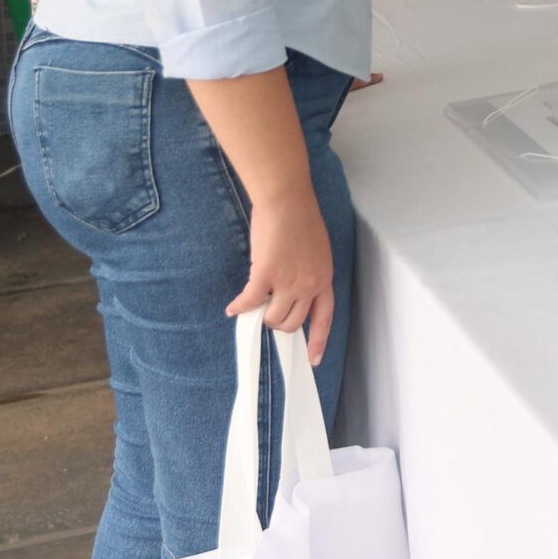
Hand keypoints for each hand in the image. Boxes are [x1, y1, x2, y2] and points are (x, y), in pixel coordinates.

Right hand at [227, 193, 336, 363]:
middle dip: (279, 323)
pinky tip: (233, 308)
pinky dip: (239, 307)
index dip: (318, 340)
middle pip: (294, 323)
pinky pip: (251, 302)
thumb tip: (294, 287)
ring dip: (261, 315)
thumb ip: (309, 271)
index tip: (314, 358)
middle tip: (269, 313)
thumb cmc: (300, 216)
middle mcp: (309, 285)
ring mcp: (288, 283)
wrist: (287, 200)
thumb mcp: (316, 249)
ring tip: (253, 305)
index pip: (324, 318)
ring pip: (273, 318)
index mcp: (324, 278)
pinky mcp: (266, 276)